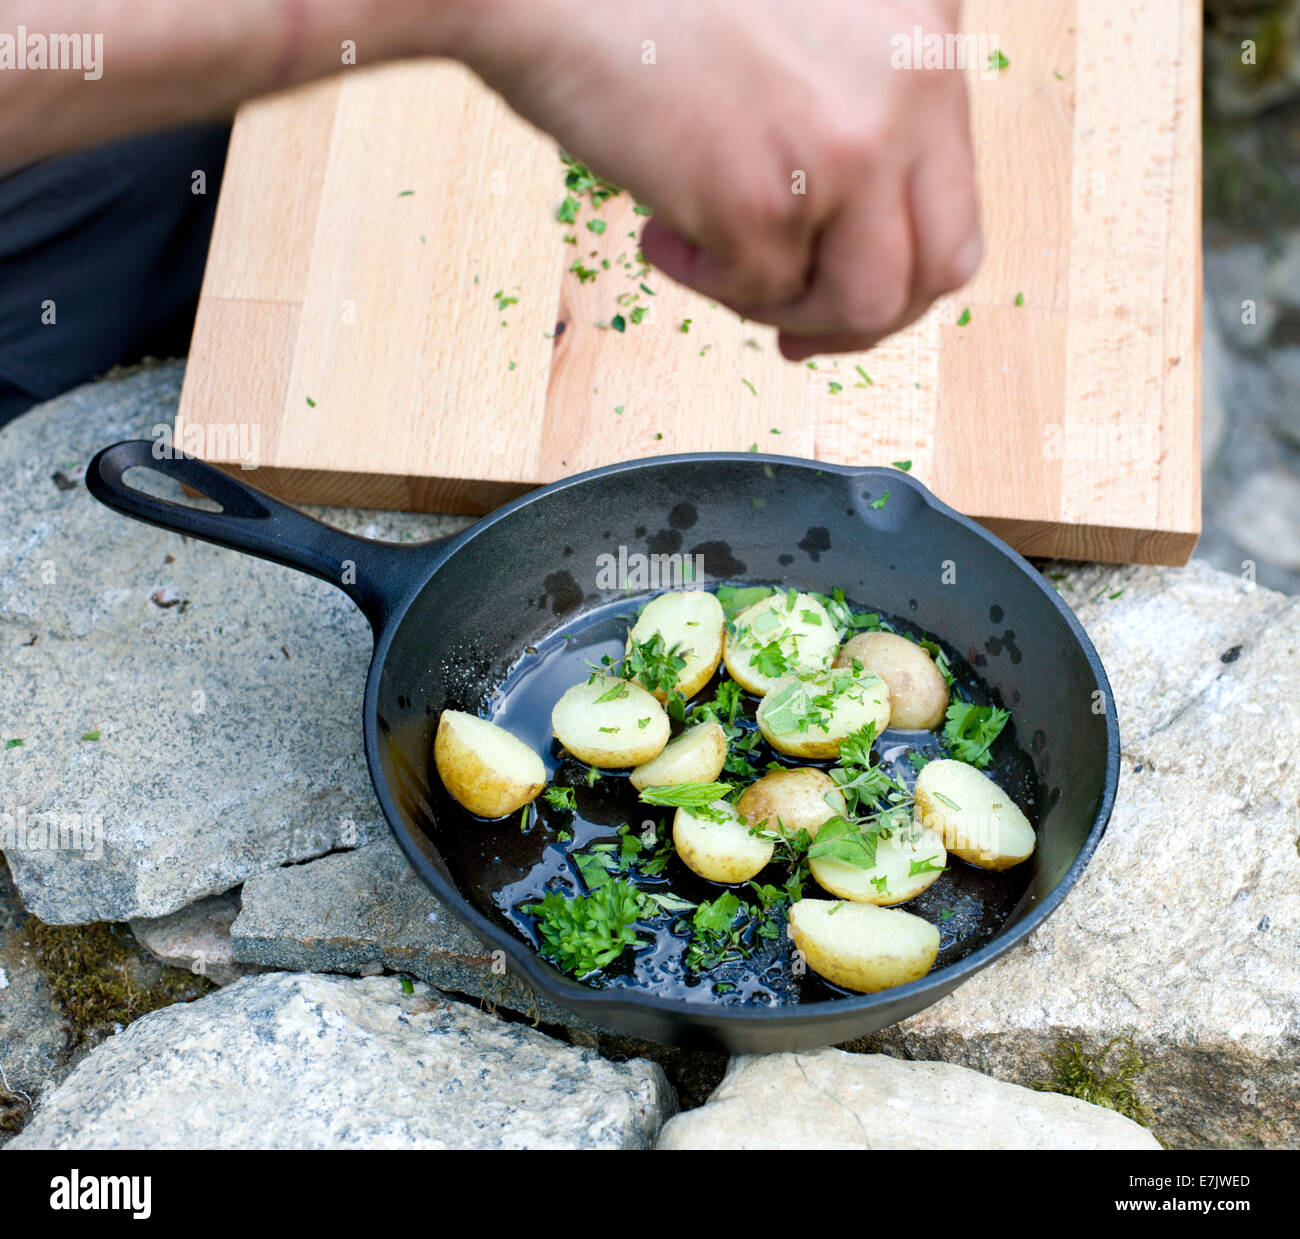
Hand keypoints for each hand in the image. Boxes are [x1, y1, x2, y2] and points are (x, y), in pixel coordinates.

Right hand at [458, 0, 981, 358]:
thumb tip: (851, 238)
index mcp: (926, 32)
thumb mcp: (809, 30)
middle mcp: (909, 85)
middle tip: (801, 332)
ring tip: (711, 261)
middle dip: (866, 318)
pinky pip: (763, 294)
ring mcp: (842, 144)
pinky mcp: (763, 197)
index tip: (839, 292)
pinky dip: (707, 282)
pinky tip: (661, 228)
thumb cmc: (650, 2)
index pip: (952, 196)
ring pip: (864, 301)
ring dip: (785, 307)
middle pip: (939, 265)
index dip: (898, 264)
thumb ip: (856, 109)